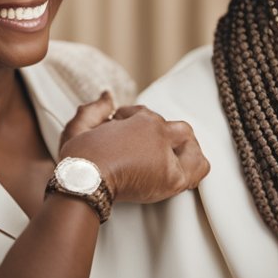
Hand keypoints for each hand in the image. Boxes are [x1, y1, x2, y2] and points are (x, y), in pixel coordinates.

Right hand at [58, 92, 209, 203]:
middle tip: (156, 151)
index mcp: (141, 120)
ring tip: (173, 161)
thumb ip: (94, 110)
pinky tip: (181, 176)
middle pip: (177, 128)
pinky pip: (198, 168)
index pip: (149, 116)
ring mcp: (168, 154)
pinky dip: (195, 169)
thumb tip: (108, 96)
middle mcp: (158, 133)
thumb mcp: (79, 127)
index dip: (137, 124)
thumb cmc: (78, 159)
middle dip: (168, 136)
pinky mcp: (173, 178)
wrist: (83, 181)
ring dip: (185, 148)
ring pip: (190, 143)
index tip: (126, 136)